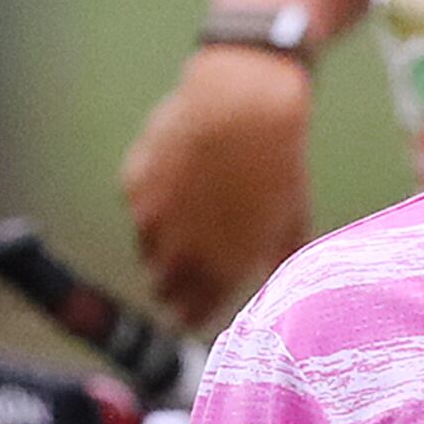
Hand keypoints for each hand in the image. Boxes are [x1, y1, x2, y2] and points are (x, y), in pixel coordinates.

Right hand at [122, 46, 315, 330]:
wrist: (243, 105)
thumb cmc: (277, 164)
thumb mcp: (291, 220)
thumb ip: (278, 260)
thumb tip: (277, 285)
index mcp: (218, 272)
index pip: (190, 318)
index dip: (195, 313)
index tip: (199, 306)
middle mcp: (177, 255)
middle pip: (162, 288)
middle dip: (175, 281)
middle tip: (193, 261)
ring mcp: (150, 220)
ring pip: (147, 247)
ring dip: (163, 238)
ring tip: (192, 207)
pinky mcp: (132, 186)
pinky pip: (140, 203)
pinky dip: (154, 196)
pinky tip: (181, 171)